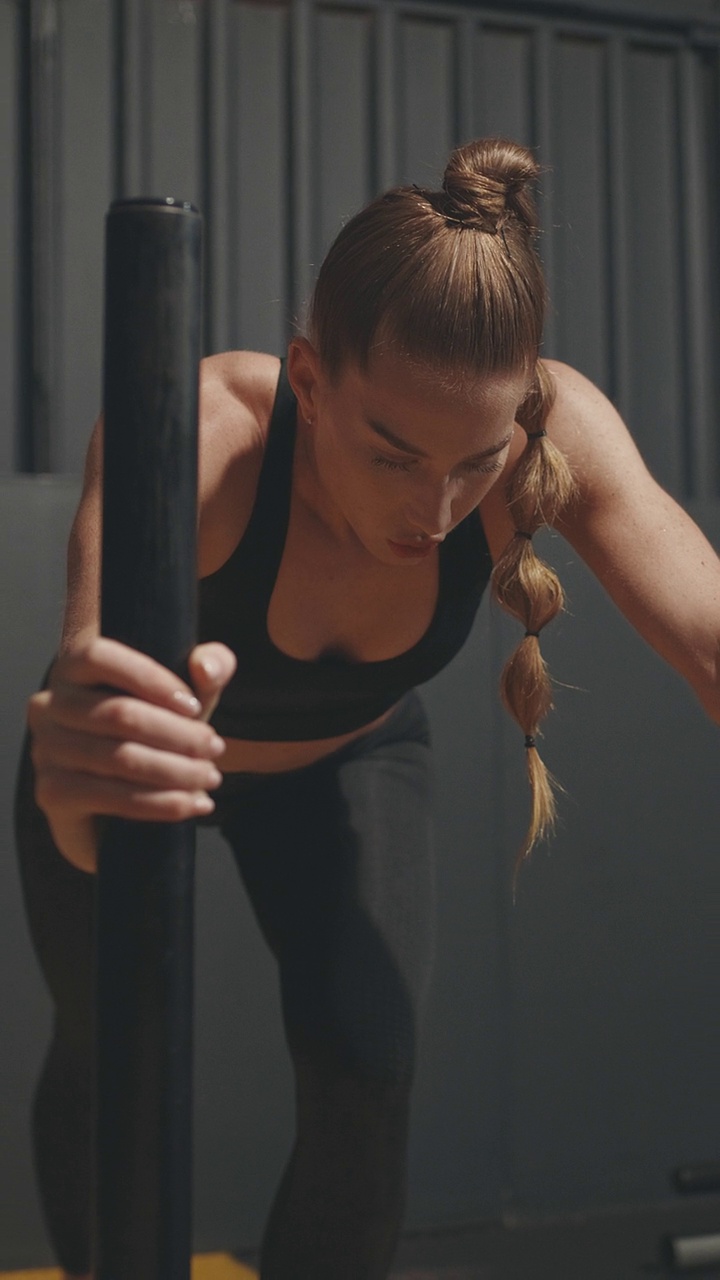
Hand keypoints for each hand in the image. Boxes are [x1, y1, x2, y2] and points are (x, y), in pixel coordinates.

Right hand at [27, 636, 236, 872]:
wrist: (118, 802)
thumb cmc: (156, 733)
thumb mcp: (186, 698)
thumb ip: (209, 670)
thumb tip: (204, 666)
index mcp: (74, 668)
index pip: (100, 657)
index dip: (150, 679)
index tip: (195, 706)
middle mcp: (48, 704)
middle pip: (118, 714)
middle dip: (178, 734)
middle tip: (215, 749)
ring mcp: (45, 749)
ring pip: (119, 757)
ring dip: (175, 771)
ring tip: (210, 777)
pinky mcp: (52, 792)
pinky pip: (110, 796)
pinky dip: (159, 803)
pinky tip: (190, 804)